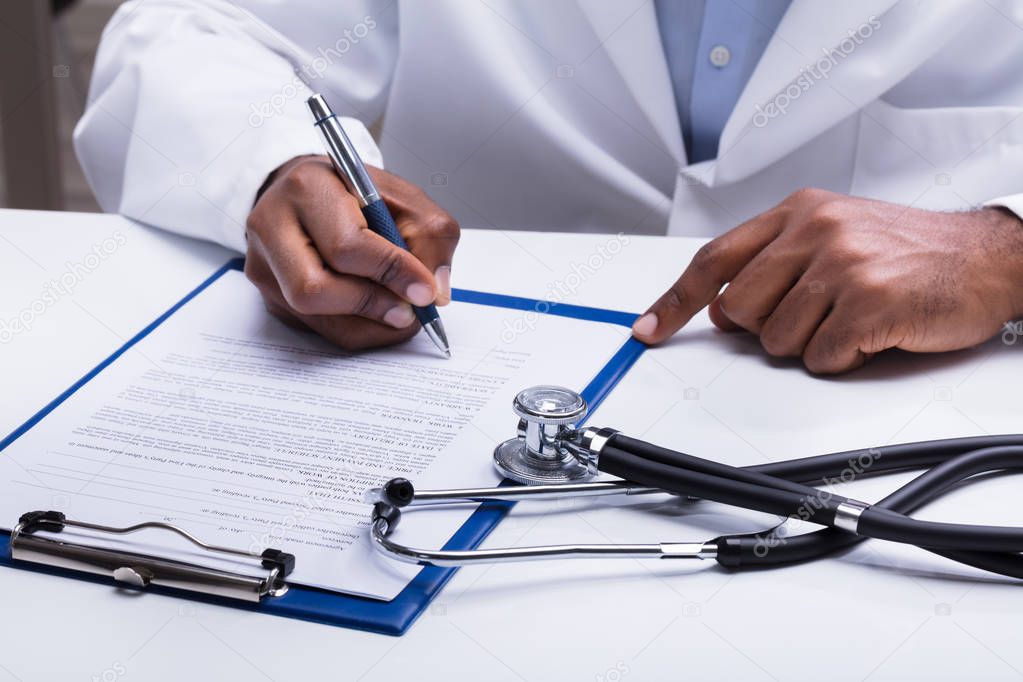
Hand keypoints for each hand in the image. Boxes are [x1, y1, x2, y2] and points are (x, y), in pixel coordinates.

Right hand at [244, 156, 458, 350]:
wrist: (312, 193)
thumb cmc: (359, 195)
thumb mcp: (406, 198)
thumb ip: (431, 237)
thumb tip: (435, 292)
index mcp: (308, 188)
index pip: (345, 245)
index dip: (391, 272)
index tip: (425, 292)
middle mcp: (272, 226)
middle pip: (315, 289)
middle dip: (373, 306)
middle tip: (410, 310)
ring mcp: (263, 264)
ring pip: (314, 317)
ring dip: (368, 324)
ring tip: (401, 313)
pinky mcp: (268, 294)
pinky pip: (315, 328)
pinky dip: (356, 327)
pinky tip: (377, 312)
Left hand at [632, 189, 1022, 373]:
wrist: (987, 258)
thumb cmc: (906, 251)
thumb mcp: (833, 234)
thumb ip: (772, 264)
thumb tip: (717, 309)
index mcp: (798, 211)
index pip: (714, 259)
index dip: (673, 301)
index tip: (647, 330)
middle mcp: (815, 230)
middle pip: (739, 309)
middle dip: (766, 327)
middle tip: (816, 313)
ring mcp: (842, 264)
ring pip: (776, 340)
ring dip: (810, 344)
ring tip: (851, 317)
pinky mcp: (869, 302)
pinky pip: (821, 359)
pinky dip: (843, 359)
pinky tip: (871, 333)